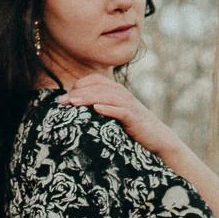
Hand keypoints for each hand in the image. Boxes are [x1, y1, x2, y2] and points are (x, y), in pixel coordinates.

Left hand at [59, 72, 181, 162]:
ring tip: (74, 102)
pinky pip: (121, 110)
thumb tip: (76, 108)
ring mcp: (129, 105)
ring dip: (89, 98)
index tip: (63, 99)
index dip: (78, 86)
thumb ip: (100, 107)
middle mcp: (122, 94)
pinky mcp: (134, 118)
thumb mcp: (114, 114)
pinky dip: (109, 109)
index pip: (94, 80)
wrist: (156, 137)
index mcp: (116, 91)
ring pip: (107, 96)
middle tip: (62, 101)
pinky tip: (97, 109)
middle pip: (98, 87)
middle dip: (78, 93)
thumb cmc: (132, 127)